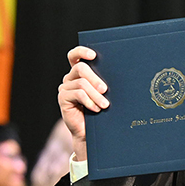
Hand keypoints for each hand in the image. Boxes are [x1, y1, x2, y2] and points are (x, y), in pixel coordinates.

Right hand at [58, 46, 109, 161]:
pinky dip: (89, 101)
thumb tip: (121, 71)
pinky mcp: (63, 99)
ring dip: (95, 94)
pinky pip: (78, 94)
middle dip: (95, 78)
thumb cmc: (101, 111)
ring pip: (81, 83)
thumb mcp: (104, 94)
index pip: (74, 56)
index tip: (94, 56)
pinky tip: (96, 109)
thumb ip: (104, 83)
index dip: (82, 52)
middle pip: (80, 68)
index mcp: (79, 73)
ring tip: (105, 105)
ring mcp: (65, 88)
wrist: (90, 133)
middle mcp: (70, 78)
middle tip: (106, 89)